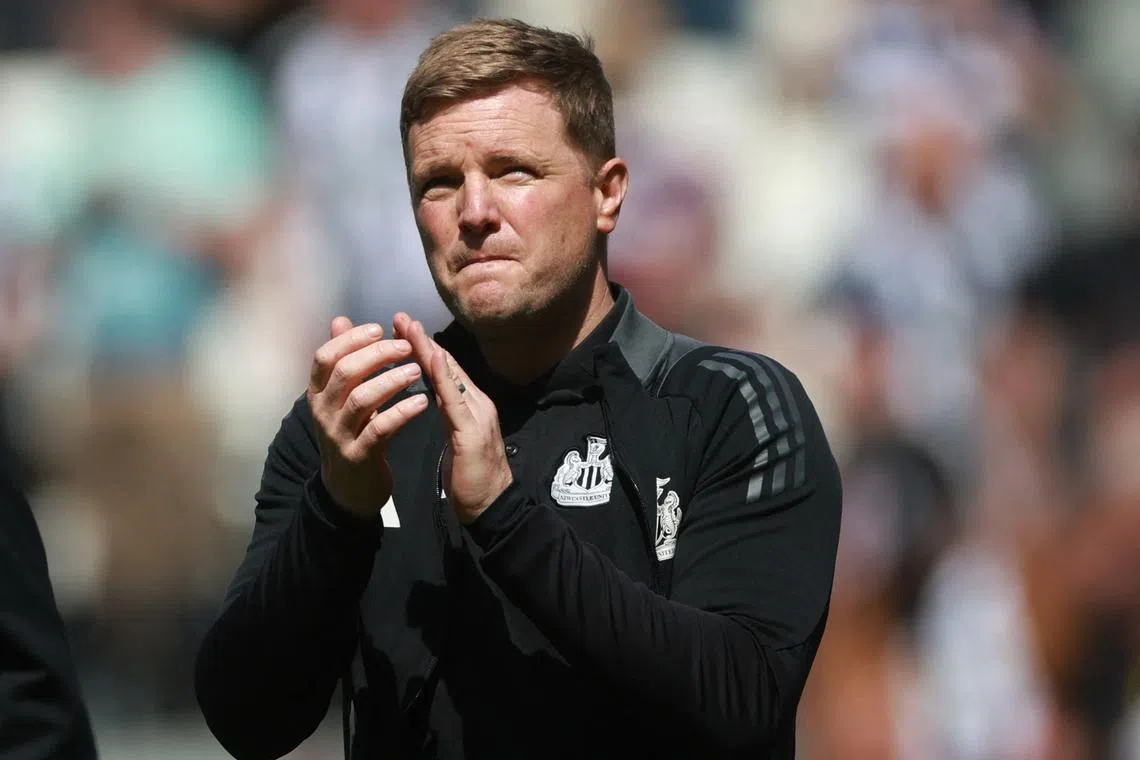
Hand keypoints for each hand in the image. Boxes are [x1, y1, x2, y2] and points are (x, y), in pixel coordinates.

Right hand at [308, 317, 429, 519]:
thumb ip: (342, 359)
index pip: (325, 356)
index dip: (351, 338)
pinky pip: (380, 428)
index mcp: (317, 393)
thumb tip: (339, 319)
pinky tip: (423, 403)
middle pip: (345, 372)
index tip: (379, 328)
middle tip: (407, 346)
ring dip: (392, 380)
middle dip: (378, 354)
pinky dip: (402, 412)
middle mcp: (323, 412)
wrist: (349, 488)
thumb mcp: (341, 397)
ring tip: (418, 370)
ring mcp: (338, 435)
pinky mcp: (359, 455)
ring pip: (362, 399)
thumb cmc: (351, 432)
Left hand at [393, 313, 512, 523]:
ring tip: (409, 328)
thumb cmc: (472, 479)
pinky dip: (445, 378)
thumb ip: (448, 416)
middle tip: (400, 316)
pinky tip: (434, 360)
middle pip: (448, 366)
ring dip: (429, 350)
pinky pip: (456, 401)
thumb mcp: (456, 440)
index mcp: (471, 406)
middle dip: (423, 341)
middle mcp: (477, 404)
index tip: (402, 328)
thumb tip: (434, 397)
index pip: (445, 371)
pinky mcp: (473, 432)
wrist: (492, 508)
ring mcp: (478, 415)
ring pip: (451, 377)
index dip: (424, 348)